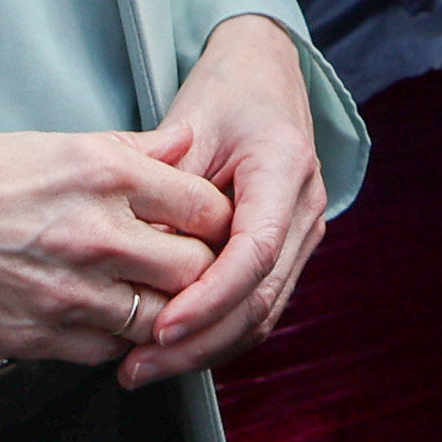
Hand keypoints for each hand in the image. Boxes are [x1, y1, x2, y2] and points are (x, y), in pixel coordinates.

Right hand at [0, 130, 229, 366]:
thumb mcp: (50, 143)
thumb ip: (131, 149)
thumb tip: (185, 140)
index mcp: (99, 172)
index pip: (204, 206)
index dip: (215, 220)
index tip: (208, 225)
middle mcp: (94, 233)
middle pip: (196, 268)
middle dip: (201, 270)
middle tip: (188, 266)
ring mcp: (69, 293)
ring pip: (161, 320)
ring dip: (164, 312)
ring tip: (149, 297)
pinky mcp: (42, 340)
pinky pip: (110, 352)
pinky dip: (117, 340)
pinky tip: (103, 319)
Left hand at [123, 15, 329, 386]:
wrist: (265, 74)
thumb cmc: (226, 91)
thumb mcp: (189, 123)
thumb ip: (168, 188)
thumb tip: (135, 259)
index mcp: (285, 167)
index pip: (256, 252)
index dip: (210, 298)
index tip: (162, 327)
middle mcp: (306, 207)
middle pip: (260, 299)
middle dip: (198, 343)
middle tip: (137, 366)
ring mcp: (304, 234)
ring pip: (261, 315)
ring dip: (203, 350)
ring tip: (142, 367)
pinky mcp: (288, 251)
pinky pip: (256, 306)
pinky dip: (215, 333)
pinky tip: (170, 349)